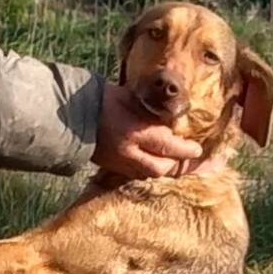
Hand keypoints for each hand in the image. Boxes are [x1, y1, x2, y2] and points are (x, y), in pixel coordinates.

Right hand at [92, 83, 211, 178]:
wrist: (74, 114)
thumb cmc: (106, 100)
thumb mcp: (133, 99)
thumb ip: (153, 111)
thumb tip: (174, 120)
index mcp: (135, 131)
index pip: (168, 145)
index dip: (186, 150)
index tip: (197, 149)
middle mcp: (129, 151)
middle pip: (161, 168)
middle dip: (177, 164)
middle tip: (188, 157)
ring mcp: (120, 162)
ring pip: (150, 174)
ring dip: (164, 169)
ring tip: (174, 161)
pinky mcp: (112, 167)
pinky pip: (136, 174)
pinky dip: (149, 170)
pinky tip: (155, 163)